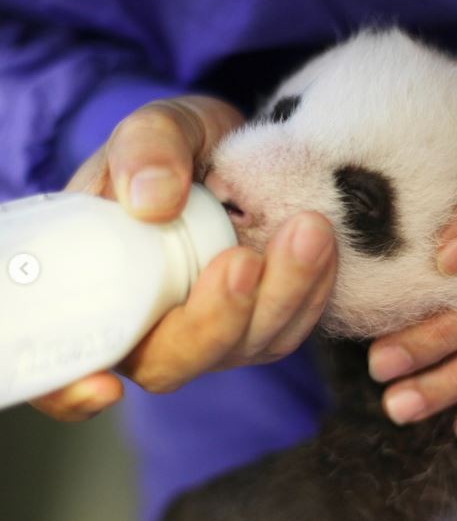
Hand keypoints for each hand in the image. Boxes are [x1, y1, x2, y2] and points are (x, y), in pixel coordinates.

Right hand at [32, 96, 336, 420]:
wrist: (228, 153)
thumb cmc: (175, 149)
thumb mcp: (155, 128)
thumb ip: (144, 148)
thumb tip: (152, 200)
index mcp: (100, 293)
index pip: (68, 366)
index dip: (71, 392)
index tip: (102, 387)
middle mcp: (155, 327)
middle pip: (177, 361)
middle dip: (219, 317)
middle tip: (245, 258)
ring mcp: (214, 332)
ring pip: (247, 347)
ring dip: (284, 296)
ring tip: (310, 230)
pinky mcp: (262, 322)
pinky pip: (290, 326)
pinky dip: (312, 290)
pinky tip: (324, 244)